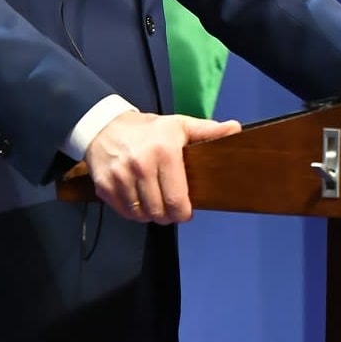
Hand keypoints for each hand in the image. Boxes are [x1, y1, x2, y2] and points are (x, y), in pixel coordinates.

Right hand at [84, 111, 241, 223]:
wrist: (105, 126)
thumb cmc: (150, 130)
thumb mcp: (180, 125)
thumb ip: (208, 131)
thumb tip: (236, 129)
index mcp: (164, 152)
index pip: (177, 200)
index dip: (184, 212)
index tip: (186, 211)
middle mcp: (140, 165)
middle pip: (159, 212)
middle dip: (168, 216)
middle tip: (171, 209)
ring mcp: (120, 177)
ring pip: (141, 215)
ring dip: (151, 215)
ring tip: (156, 203)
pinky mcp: (104, 186)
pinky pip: (124, 213)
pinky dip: (134, 213)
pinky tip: (140, 201)